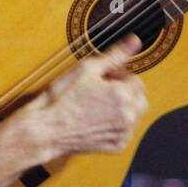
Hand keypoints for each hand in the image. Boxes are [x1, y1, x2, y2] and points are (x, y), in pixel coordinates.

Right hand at [24, 34, 147, 161]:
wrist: (48, 129)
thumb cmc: (62, 99)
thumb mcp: (87, 69)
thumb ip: (115, 54)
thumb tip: (134, 41)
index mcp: (123, 95)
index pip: (136, 80)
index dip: (118, 76)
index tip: (102, 78)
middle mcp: (128, 116)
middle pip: (140, 98)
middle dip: (125, 92)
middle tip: (101, 90)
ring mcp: (123, 133)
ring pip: (134, 115)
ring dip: (123, 108)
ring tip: (98, 105)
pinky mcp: (117, 146)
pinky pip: (126, 131)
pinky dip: (117, 124)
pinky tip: (97, 119)